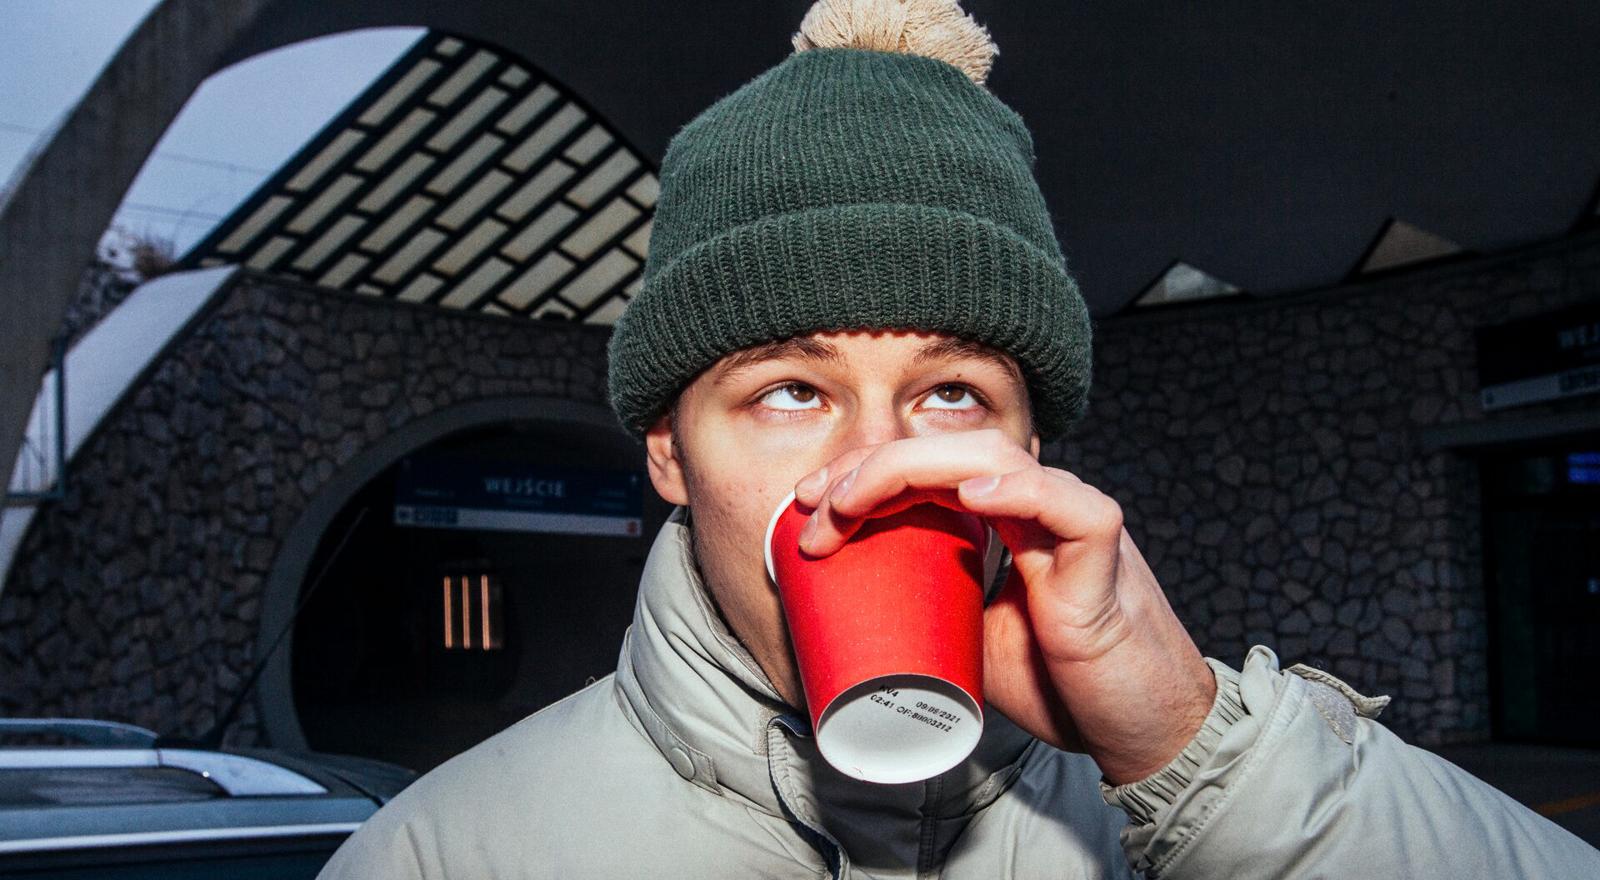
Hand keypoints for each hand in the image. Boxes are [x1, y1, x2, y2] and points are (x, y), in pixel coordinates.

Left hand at [793, 429, 1215, 784]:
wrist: (1140, 732)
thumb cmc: (1064, 682)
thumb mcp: (970, 640)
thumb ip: (931, 607)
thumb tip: (853, 608)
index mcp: (1004, 520)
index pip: (930, 468)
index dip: (866, 473)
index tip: (807, 507)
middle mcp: (1037, 508)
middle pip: (951, 449)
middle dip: (872, 465)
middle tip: (813, 503)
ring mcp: (1072, 526)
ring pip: (997, 459)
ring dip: (915, 469)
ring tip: (858, 499)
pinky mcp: (1105, 561)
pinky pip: (1073, 507)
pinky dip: (1021, 492)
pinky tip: (974, 496)